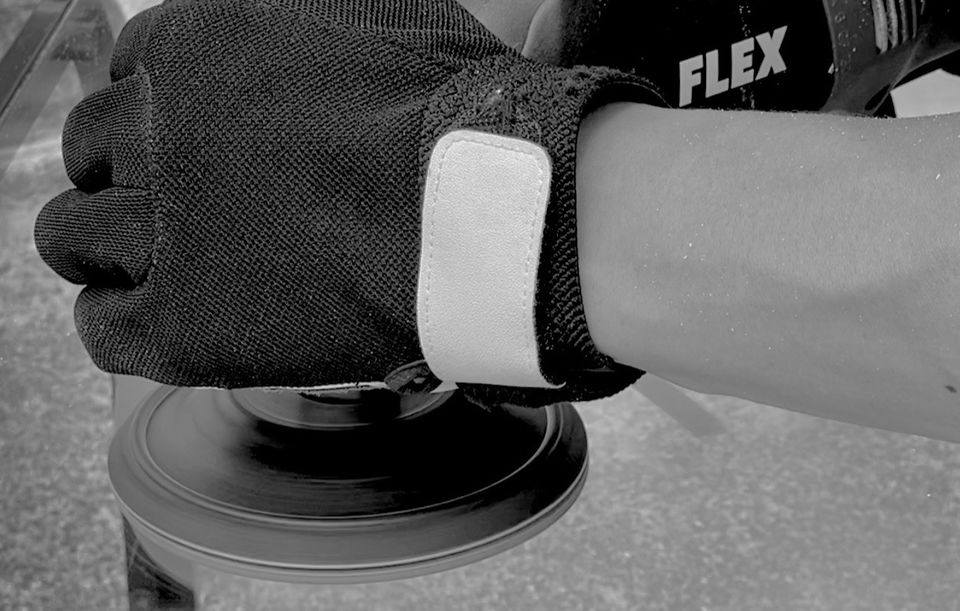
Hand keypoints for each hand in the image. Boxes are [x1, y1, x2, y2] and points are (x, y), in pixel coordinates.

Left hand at [34, 0, 657, 405]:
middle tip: (182, 208)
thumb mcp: (383, 23)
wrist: (481, 227)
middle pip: (92, 153)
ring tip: (167, 266)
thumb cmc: (456, 129)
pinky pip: (101, 326)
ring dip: (109, 249)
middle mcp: (153, 132)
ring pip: (73, 238)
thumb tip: (312, 33)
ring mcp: (157, 231)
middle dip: (129, 177)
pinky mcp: (175, 326)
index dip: (158, 115)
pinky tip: (167, 321)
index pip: (126, 75)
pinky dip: (122, 321)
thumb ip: (315, 23)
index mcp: (193, 46)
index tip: (189, 144)